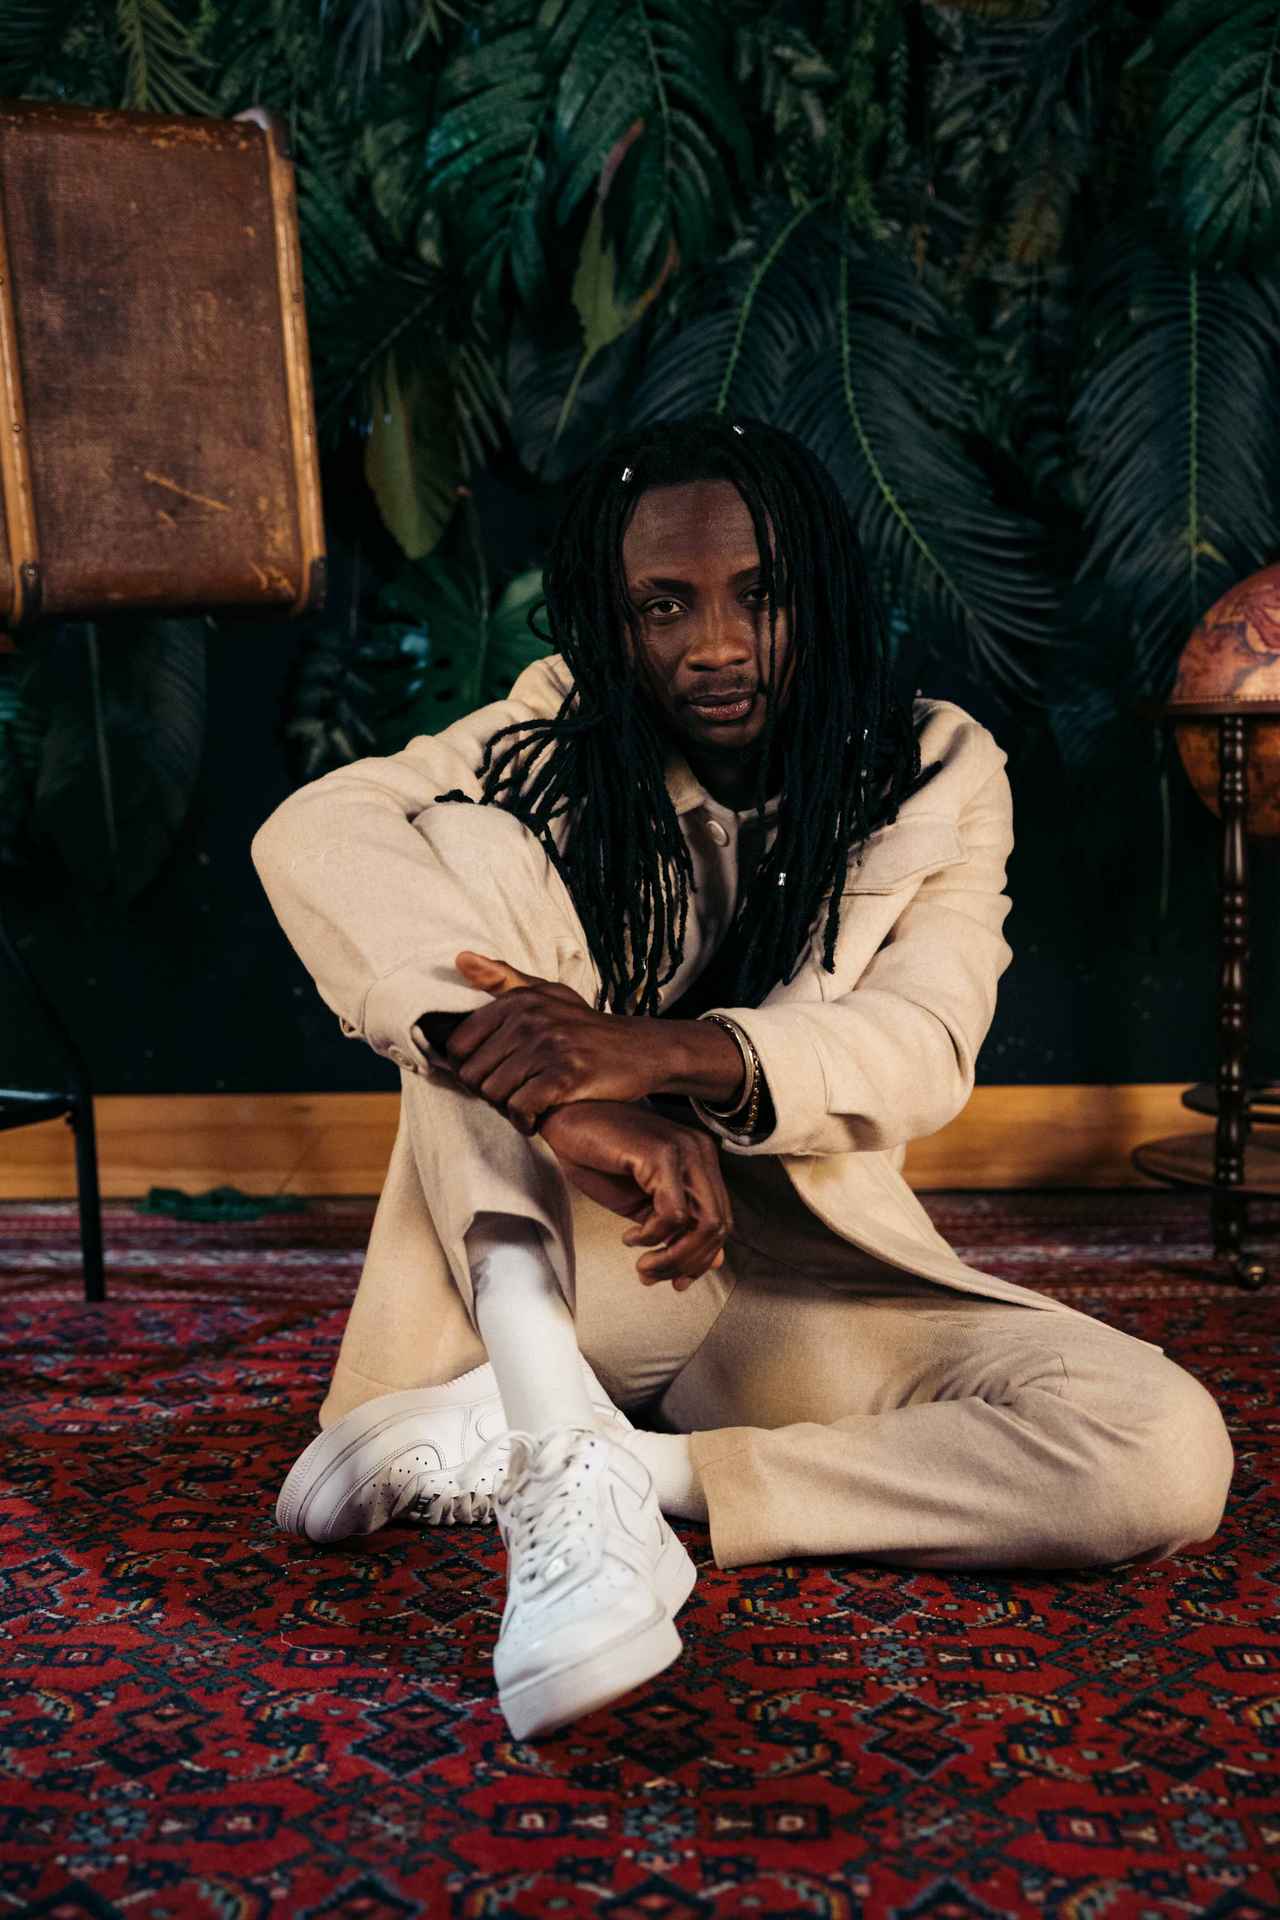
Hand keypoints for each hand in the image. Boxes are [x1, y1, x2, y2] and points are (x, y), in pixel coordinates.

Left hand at [442, 951, 663, 1130]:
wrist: (643, 1050)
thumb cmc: (586, 1027)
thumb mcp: (547, 994)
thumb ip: (502, 978)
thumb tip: (460, 959)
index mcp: (518, 1000)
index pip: (458, 1046)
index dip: (472, 1068)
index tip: (496, 1074)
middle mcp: (530, 1019)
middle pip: (472, 1075)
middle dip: (490, 1093)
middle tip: (515, 1093)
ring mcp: (548, 1046)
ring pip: (494, 1095)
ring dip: (508, 1109)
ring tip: (528, 1104)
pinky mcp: (566, 1076)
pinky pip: (521, 1108)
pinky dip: (526, 1121)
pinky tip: (538, 1118)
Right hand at [539, 1101, 732, 1289]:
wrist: (564, 1121)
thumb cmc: (597, 1157)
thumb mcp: (641, 1201)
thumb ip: (674, 1225)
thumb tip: (711, 1261)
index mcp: (700, 1161)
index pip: (721, 1220)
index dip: (702, 1258)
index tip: (676, 1282)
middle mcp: (699, 1152)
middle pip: (718, 1225)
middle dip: (688, 1262)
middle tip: (653, 1276)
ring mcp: (684, 1151)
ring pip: (703, 1224)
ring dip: (673, 1257)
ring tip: (643, 1266)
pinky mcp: (661, 1154)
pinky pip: (674, 1213)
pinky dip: (654, 1235)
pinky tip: (630, 1237)